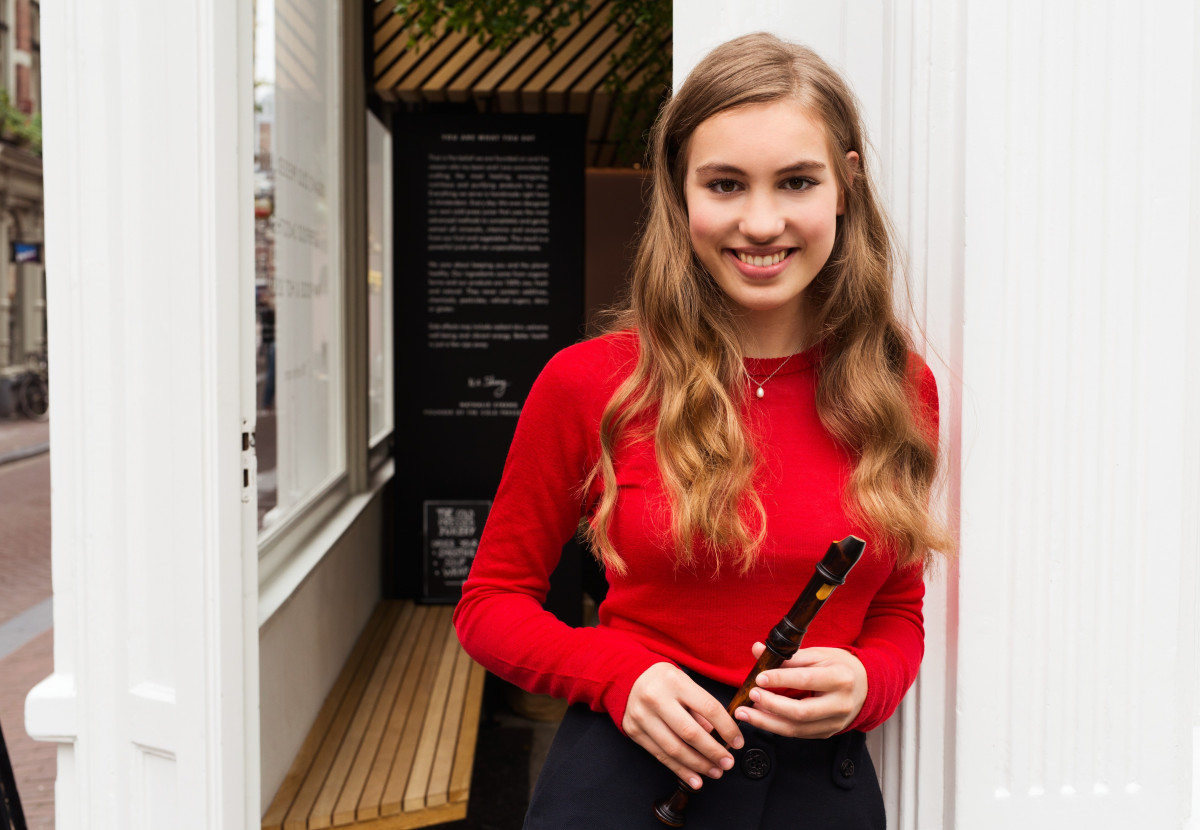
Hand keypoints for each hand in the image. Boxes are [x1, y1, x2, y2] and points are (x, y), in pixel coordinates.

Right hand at [622, 662, 744, 789]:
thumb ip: (701, 708)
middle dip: (713, 752)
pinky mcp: (634, 731)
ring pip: (674, 749)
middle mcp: (656, 698)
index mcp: (675, 681)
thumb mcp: (685, 683)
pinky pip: (660, 756)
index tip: (737, 742)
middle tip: (727, 763)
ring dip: (698, 765)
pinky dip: (679, 770)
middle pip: (690, 733)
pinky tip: (694, 778)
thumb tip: (720, 736)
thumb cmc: (664, 681)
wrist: (628, 676)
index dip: (726, 728)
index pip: (708, 708)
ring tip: (714, 772)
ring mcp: (642, 716)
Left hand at [733, 645, 866, 738]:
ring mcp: (835, 723)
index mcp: (840, 678)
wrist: (865, 686)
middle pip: (801, 712)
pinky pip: (798, 734)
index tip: (759, 677)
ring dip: (767, 722)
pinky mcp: (827, 733)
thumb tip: (757, 650)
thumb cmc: (839, 666)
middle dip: (771, 705)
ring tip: (745, 712)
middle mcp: (840, 704)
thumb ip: (787, 656)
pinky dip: (776, 727)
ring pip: (796, 729)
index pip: (806, 680)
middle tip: (751, 696)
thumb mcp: (818, 655)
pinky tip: (761, 717)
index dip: (780, 679)